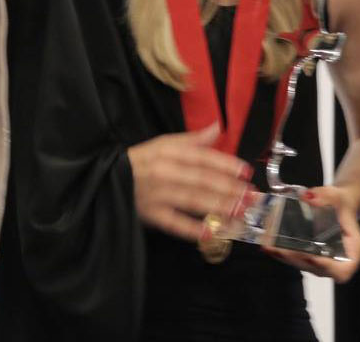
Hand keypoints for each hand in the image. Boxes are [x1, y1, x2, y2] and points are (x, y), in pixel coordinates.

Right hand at [127, 123, 250, 242]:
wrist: (107, 180)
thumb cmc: (141, 161)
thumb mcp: (163, 143)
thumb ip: (193, 139)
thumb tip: (218, 126)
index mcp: (169, 152)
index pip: (201, 158)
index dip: (225, 164)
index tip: (246, 172)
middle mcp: (165, 172)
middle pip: (201, 180)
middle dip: (229, 188)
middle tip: (252, 196)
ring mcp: (158, 195)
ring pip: (193, 201)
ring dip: (219, 207)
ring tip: (242, 212)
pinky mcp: (152, 215)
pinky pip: (175, 223)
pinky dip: (193, 229)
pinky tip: (212, 232)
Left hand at [262, 186, 359, 281]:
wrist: (337, 207)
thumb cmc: (342, 205)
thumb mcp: (337, 197)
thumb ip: (326, 198)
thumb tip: (309, 198)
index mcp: (352, 252)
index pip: (342, 270)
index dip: (328, 267)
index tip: (314, 258)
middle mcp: (337, 262)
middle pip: (317, 269)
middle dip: (298, 259)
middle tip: (282, 249)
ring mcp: (321, 263)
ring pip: (303, 265)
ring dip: (285, 257)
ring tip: (270, 246)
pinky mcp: (308, 258)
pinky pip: (294, 259)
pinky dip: (281, 253)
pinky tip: (268, 245)